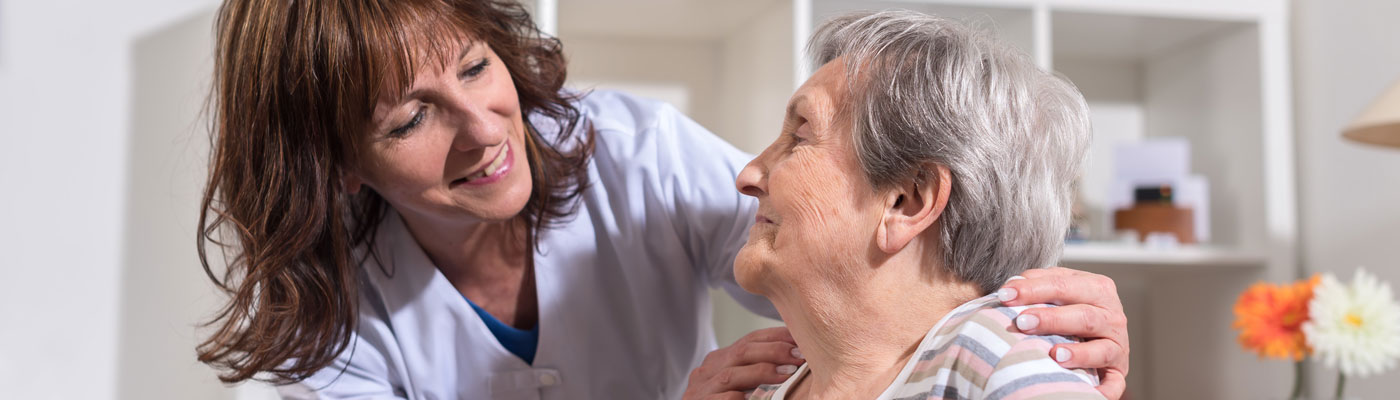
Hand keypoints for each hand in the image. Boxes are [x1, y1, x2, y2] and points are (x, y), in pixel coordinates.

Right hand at [683, 327, 805, 399]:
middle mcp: (707, 371)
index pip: (750, 340)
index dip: (776, 337)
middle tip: (799, 357)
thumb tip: (794, 359)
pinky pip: (723, 399)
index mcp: (719, 361)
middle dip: (774, 351)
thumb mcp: (739, 385)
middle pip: (742, 352)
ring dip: (763, 372)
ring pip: (731, 375)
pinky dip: (739, 398)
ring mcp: (699, 389)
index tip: (801, 341)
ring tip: (788, 374)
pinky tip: (757, 397)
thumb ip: (754, 372)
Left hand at [998, 267, 1129, 399]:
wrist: (1097, 333)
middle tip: (1022, 322)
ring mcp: (1118, 344)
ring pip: (1101, 349)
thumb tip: (1011, 287)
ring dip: (1078, 353)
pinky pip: (1114, 383)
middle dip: (1052, 318)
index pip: (1064, 285)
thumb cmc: (1069, 308)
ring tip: (1054, 354)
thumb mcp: (1058, 291)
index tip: (1005, 295)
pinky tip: (1091, 394)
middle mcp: (1112, 315)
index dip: (1034, 289)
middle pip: (1084, 315)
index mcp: (1097, 287)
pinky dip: (1104, 390)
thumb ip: (1037, 284)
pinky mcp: (1119, 370)